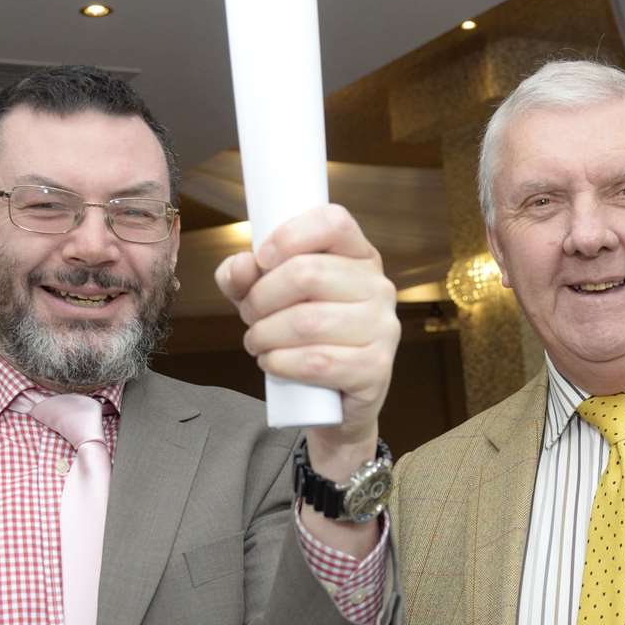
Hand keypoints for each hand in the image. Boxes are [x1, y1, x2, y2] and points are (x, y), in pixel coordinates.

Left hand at [215, 205, 398, 478]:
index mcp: (359, 256)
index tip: (261, 259)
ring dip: (266, 335)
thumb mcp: (269, 299)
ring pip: (308, 322)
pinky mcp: (376, 369)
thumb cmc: (303, 338)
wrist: (333, 403)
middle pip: (308, 273)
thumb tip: (240, 266)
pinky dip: (282, 363)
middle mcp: (379, 287)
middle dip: (262, 297)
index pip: (333, 222)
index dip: (289, 235)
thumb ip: (246, 276)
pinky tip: (273, 364)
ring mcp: (384, 328)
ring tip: (258, 343)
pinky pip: (318, 362)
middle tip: (250, 316)